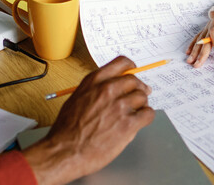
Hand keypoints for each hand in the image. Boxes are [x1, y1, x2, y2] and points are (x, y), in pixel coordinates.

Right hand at [22, 56, 153, 184]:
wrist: (65, 151)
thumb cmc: (66, 130)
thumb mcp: (76, 98)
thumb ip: (94, 90)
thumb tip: (109, 89)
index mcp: (94, 81)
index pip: (121, 63)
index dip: (130, 67)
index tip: (133, 70)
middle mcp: (108, 90)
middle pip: (134, 81)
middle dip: (138, 88)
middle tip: (139, 95)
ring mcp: (119, 106)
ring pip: (142, 97)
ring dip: (141, 104)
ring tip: (137, 112)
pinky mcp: (128, 124)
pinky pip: (148, 114)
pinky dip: (146, 117)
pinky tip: (140, 121)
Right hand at [185, 7, 213, 66]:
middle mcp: (213, 23)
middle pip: (206, 38)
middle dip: (201, 52)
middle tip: (198, 64)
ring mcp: (208, 25)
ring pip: (200, 39)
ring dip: (194, 50)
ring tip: (190, 61)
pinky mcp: (207, 28)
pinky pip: (198, 36)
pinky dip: (193, 44)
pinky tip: (188, 52)